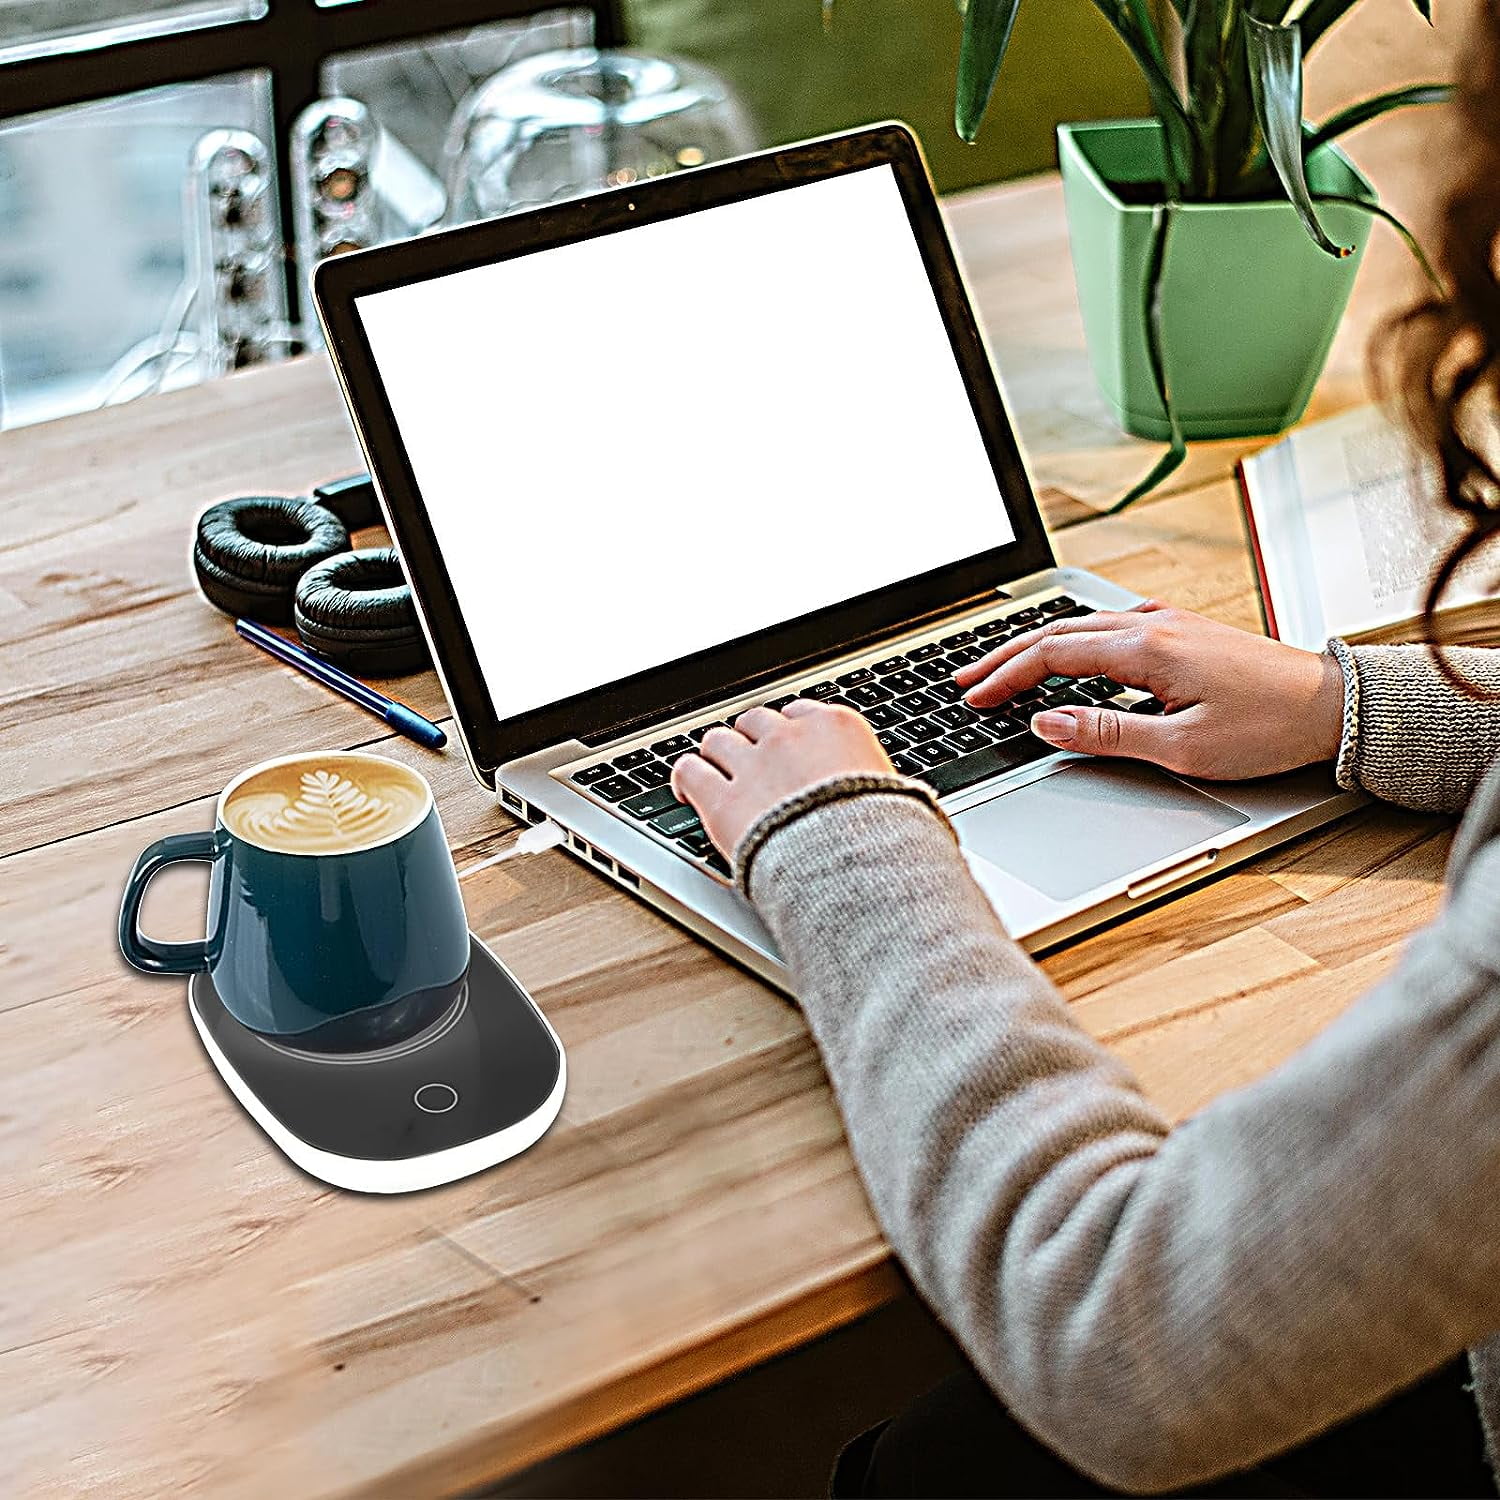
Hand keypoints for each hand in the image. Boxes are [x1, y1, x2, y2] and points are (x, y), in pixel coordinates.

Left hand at [671, 701, 891, 859]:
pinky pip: (689, 771)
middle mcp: (791, 737)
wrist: (859, 869)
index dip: (789, 734)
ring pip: (718, 740)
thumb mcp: (901, 800)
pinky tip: (686, 788)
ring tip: (716, 772)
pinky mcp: (722, 802)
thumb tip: (904, 802)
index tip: (788, 750)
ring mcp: (753, 766)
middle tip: (751, 764)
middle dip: (751, 741)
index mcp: (837, 728)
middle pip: (755, 721)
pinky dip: (685, 777)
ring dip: (717, 756)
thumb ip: (881, 787)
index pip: (800, 714)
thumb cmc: (888, 840)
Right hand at [954, 602, 1344, 779]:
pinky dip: (1075, 640)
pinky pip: (1113, 627)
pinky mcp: (1185, 632)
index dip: (1005, 678)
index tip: (975, 698)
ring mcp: (1170, 623)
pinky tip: (1073, 654)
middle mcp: (1154, 625)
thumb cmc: (1269, 728)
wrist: (1334, 707)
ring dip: (1038, 646)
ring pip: (1083, 626)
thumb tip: (1047, 724)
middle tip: (967, 678)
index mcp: (1146, 648)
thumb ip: (1105, 733)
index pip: (1052, 656)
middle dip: (1006, 657)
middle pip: (1059, 633)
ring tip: (1005, 668)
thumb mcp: (1180, 746)